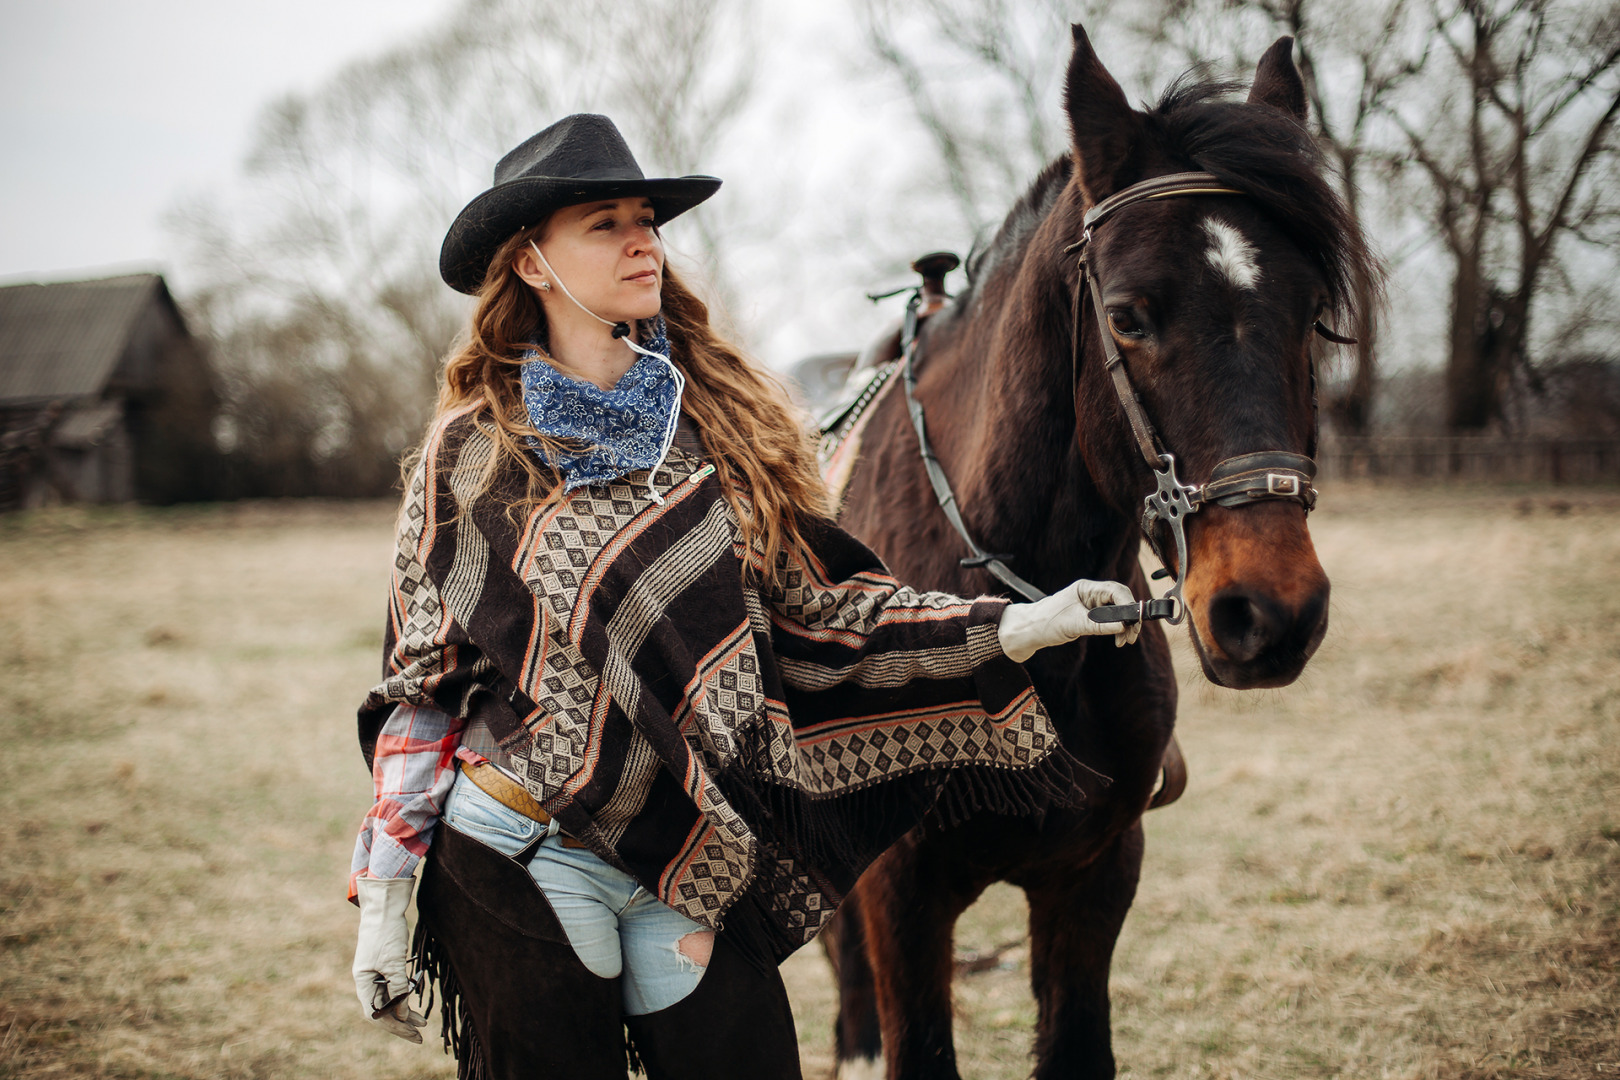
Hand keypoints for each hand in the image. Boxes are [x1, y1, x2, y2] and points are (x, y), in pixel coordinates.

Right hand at [353, 876, 428, 1041]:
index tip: (412, 1034)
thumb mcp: (394, 963)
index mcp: (362, 982)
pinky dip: (404, 996)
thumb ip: (397, 989)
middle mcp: (367, 982)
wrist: (384, 908)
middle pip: (383, 1010)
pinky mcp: (385, 967)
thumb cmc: (386, 934)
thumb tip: (400, 1015)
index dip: (394, 1026)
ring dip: (404, 1012)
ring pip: (389, 1001)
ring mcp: (375, 975)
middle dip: (401, 1024)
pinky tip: (414, 1003)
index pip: (376, 1014)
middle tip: (421, 1035)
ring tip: (423, 1022)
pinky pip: (393, 989)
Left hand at [997, 578, 1141, 661]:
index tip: (1134, 619)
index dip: (1128, 603)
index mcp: (1086, 588)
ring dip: (1125, 626)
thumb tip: (1122, 626)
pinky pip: (1111, 621)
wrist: (1030, 631)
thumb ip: (1099, 625)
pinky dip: (1118, 629)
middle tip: (1132, 635)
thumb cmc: (1046, 622)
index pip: (1115, 590)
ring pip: (1118, 612)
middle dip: (1129, 617)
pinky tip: (1119, 640)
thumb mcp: (1074, 624)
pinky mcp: (1091, 617)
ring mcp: (1092, 605)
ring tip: (1126, 641)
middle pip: (1121, 600)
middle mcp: (1091, 594)